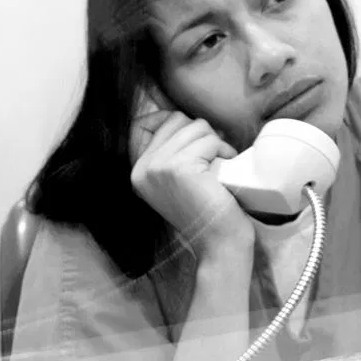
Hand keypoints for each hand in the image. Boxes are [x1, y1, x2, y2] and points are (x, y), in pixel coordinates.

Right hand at [130, 87, 253, 256]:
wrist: (219, 243)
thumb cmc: (208, 209)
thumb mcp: (177, 178)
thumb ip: (171, 151)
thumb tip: (181, 117)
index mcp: (137, 170)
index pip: (145, 120)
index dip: (171, 119)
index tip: (194, 139)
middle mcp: (142, 168)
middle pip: (176, 118)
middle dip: (201, 134)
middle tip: (211, 161)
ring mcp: (157, 167)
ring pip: (196, 126)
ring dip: (216, 144)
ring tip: (217, 169)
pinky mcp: (178, 168)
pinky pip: (209, 140)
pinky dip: (223, 153)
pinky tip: (221, 174)